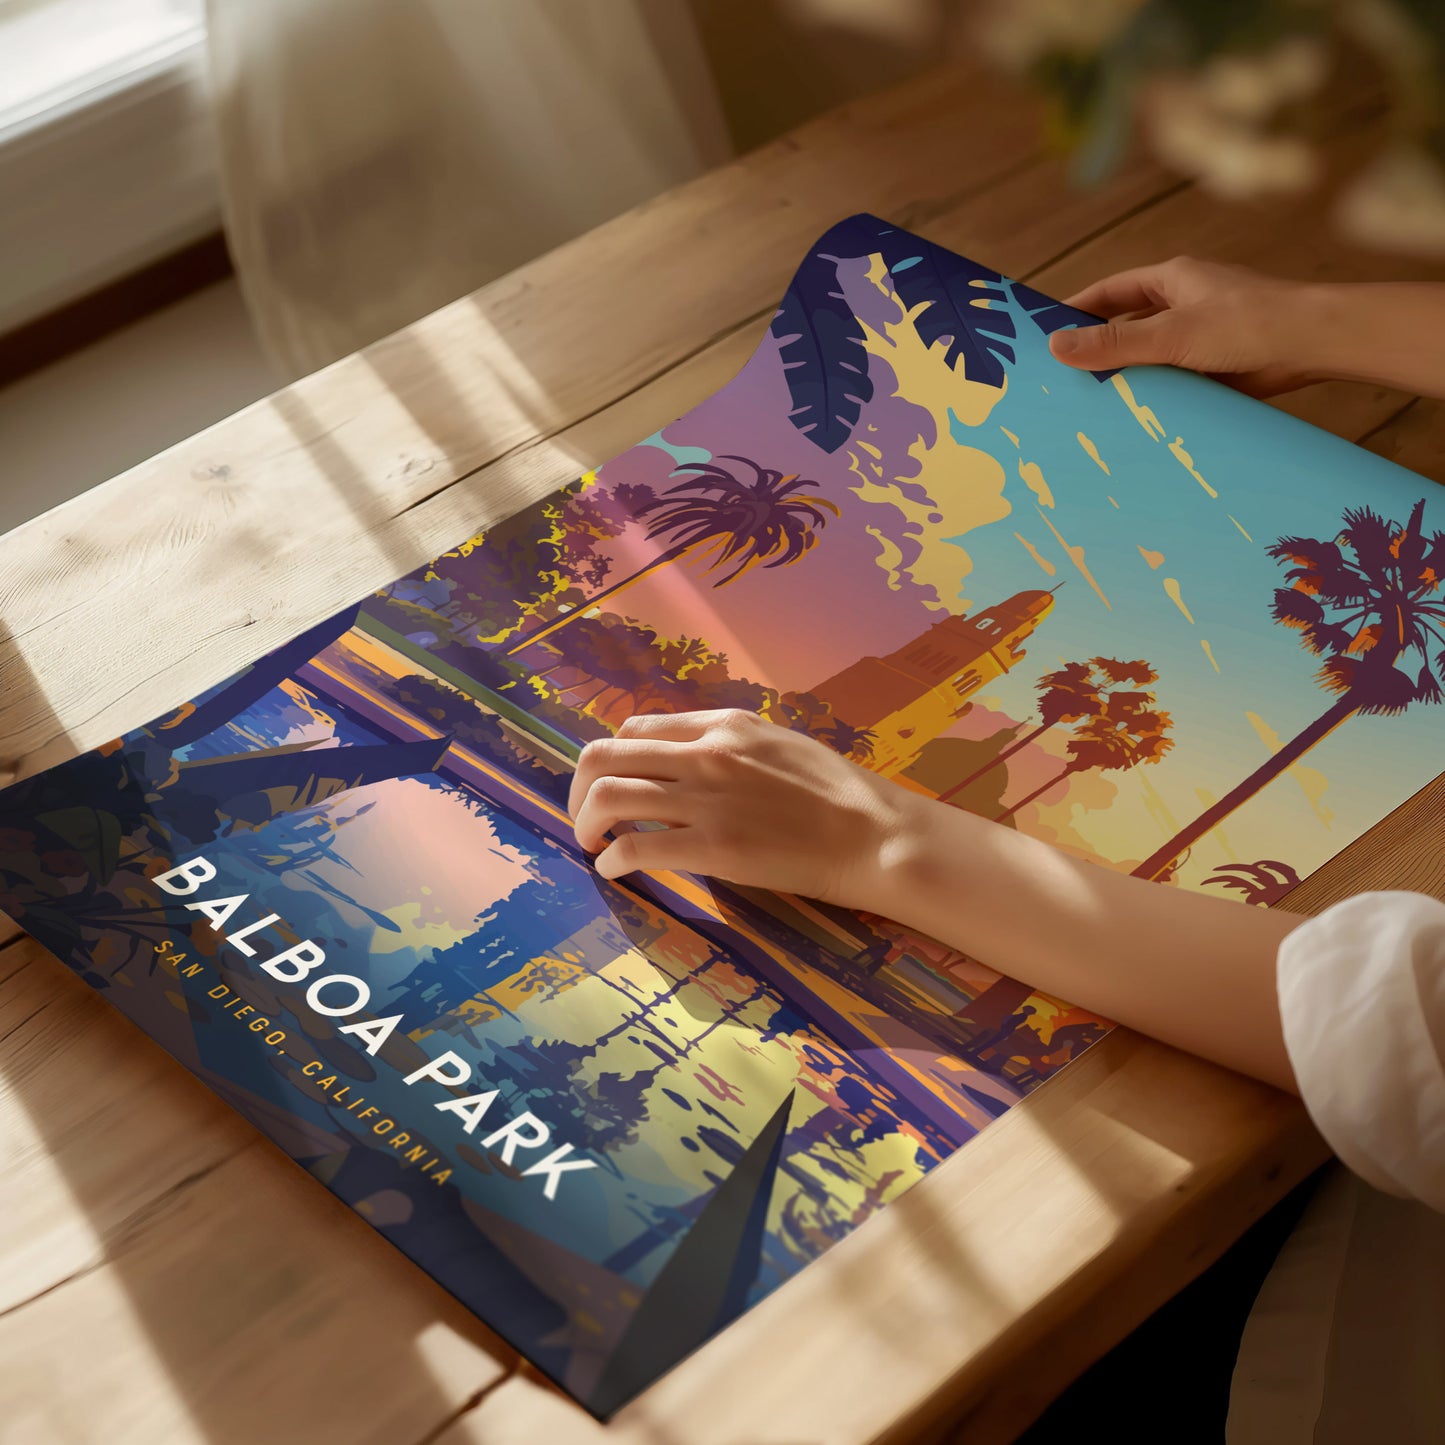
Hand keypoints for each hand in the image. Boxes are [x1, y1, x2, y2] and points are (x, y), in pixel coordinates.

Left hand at [568, 709, 917, 901]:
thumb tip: (688, 759)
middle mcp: (705, 753)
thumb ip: (729, 745)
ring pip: (608, 796)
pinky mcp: (713, 847)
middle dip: (579, 789)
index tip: (611, 784)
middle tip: (584, 817)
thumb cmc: (837, 793)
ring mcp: (706, 799)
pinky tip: (615, 870)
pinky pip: (635, 846)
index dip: (613, 758)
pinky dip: (612, 859)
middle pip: (605, 755)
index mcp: (722, 725)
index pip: (637, 728)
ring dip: (585, 823)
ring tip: (592, 844)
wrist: (873, 834)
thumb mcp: (778, 743)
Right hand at [1048, 256, 1318, 396]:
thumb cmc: (1247, 324)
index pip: (1110, 292)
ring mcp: (1201, 337)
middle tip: (1060, 378)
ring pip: (1150, 357)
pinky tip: (1133, 419)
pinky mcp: (1217, 367)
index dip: (1076, 310)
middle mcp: (1185, 305)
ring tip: (1089, 406)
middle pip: (1127, 326)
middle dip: (1098, 349)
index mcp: (1173, 280)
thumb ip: (1114, 343)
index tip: (1044, 334)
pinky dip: (1155, 396)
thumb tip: (1054, 346)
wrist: (1314, 345)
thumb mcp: (1171, 334)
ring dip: (1127, 377)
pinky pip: (1174, 381)